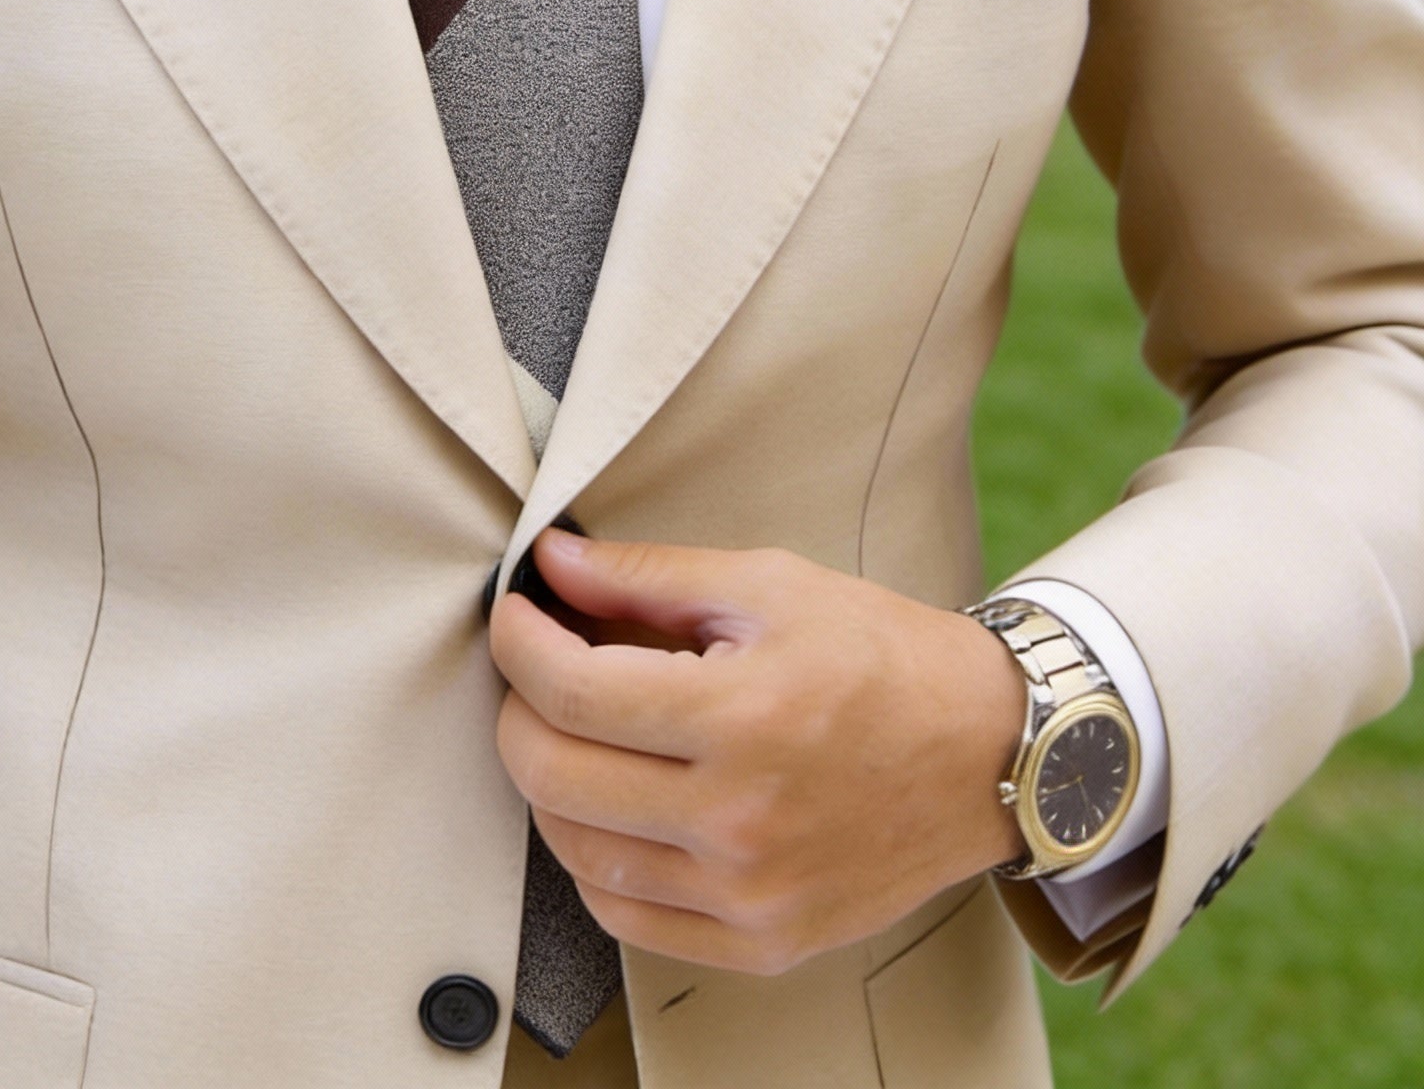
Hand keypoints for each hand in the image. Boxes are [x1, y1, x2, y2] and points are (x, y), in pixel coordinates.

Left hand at [488, 530, 1026, 976]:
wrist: (990, 751)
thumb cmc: (880, 656)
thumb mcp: (769, 585)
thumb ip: (648, 577)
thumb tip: (550, 564)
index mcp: (744, 716)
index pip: (572, 692)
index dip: (519, 644)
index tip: (516, 613)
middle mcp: (742, 818)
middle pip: (555, 775)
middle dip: (518, 711)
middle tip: (536, 670)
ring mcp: (751, 893)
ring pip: (578, 853)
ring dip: (548, 787)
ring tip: (572, 734)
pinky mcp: (764, 941)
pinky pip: (628, 918)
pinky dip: (593, 863)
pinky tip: (609, 810)